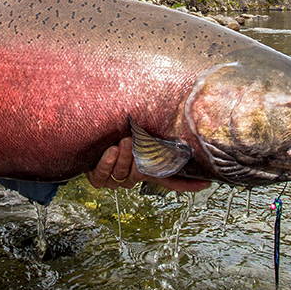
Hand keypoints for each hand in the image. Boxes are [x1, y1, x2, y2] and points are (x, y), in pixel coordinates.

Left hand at [86, 136, 210, 192]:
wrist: (84, 132)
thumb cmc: (113, 127)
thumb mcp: (136, 127)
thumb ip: (152, 126)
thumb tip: (174, 105)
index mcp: (146, 167)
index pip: (171, 179)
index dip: (188, 184)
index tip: (206, 184)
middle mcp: (134, 176)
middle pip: (144, 174)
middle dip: (140, 157)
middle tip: (135, 140)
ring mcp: (116, 180)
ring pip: (124, 175)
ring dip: (123, 158)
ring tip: (121, 141)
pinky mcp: (99, 180)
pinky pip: (104, 176)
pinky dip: (107, 163)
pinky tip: (109, 151)